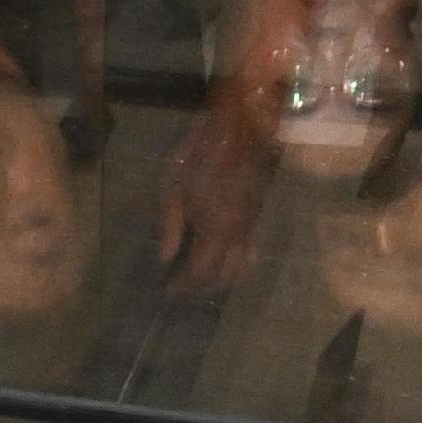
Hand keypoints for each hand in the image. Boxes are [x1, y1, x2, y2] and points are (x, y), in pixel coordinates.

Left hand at [154, 92, 276, 300]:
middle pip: (225, 277)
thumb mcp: (171, 188)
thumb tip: (165, 258)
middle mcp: (238, 235)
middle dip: (203, 289)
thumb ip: (169, 226)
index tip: (168, 292)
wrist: (238, 130)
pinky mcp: (256, 214)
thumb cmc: (197, 156)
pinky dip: (230, 261)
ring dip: (220, 278)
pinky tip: (213, 255)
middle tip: (182, 289)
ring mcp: (251, 225)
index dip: (184, 286)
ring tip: (197, 278)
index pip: (200, 273)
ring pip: (241, 266)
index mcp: (216, 231)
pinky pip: (246, 250)